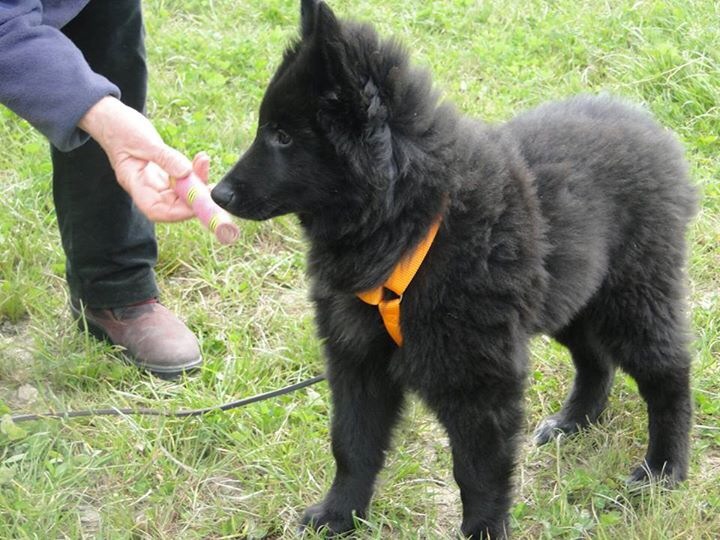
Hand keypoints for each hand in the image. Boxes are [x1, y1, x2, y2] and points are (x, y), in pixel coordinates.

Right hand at [78, 96, 208, 221]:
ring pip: (179, 192)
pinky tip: (199, 160)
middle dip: (192, 197)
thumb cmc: (119, 127)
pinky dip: (192, 172)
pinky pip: (180, 179)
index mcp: (134, 183)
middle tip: (209, 185)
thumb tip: (187, 173)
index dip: (177, 213)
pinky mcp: (161, 172)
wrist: (110, 116)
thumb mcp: (144, 141)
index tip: (197, 204)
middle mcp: (144, 186)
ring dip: (196, 182)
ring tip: (203, 163)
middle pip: (171, 204)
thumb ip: (166, 158)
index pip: (155, 209)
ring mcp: (153, 180)